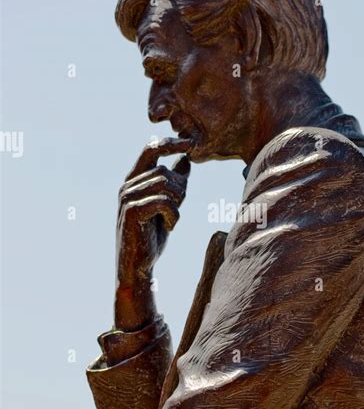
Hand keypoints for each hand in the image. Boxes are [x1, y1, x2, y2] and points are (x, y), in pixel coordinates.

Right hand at [114, 137, 191, 330]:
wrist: (138, 265)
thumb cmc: (152, 236)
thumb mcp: (167, 206)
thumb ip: (174, 184)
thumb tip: (186, 159)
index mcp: (134, 180)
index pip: (151, 149)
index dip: (171, 143)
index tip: (191, 144)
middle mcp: (127, 185)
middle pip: (166, 172)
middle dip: (181, 191)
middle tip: (177, 210)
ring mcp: (127, 197)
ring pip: (167, 186)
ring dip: (177, 205)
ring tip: (171, 220)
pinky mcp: (132, 211)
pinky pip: (164, 202)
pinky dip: (174, 216)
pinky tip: (168, 227)